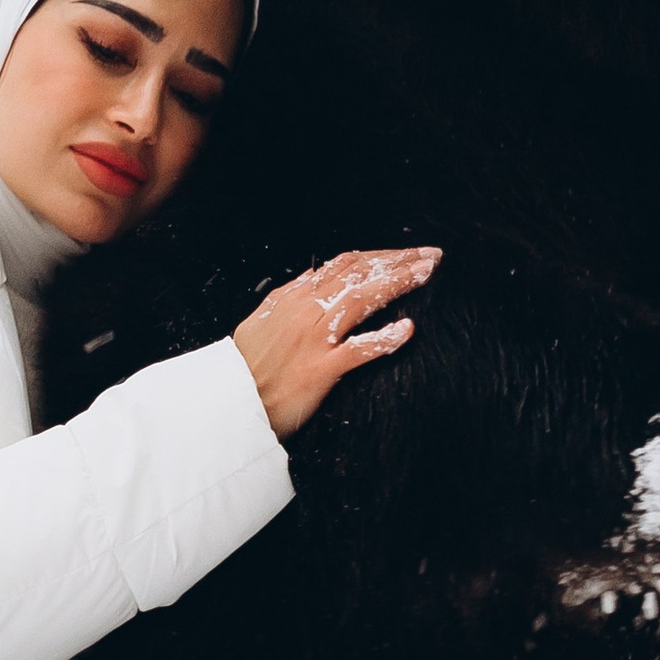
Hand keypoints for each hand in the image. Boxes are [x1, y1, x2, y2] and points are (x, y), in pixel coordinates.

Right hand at [232, 248, 440, 439]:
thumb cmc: (244, 368)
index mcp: (292, 298)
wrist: (228, 405)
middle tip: (430, 255)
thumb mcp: (262, 321)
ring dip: (397, 283)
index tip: (404, 253)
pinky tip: (407, 330)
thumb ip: (289, 297)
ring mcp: (313, 339)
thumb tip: (313, 276)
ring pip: (361, 299)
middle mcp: (305, 311)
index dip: (377, 255)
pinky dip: (384, 338)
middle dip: (397, 261)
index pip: (343, 265)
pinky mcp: (320, 369)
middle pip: (358, 274)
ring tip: (426, 273)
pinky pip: (357, 350)